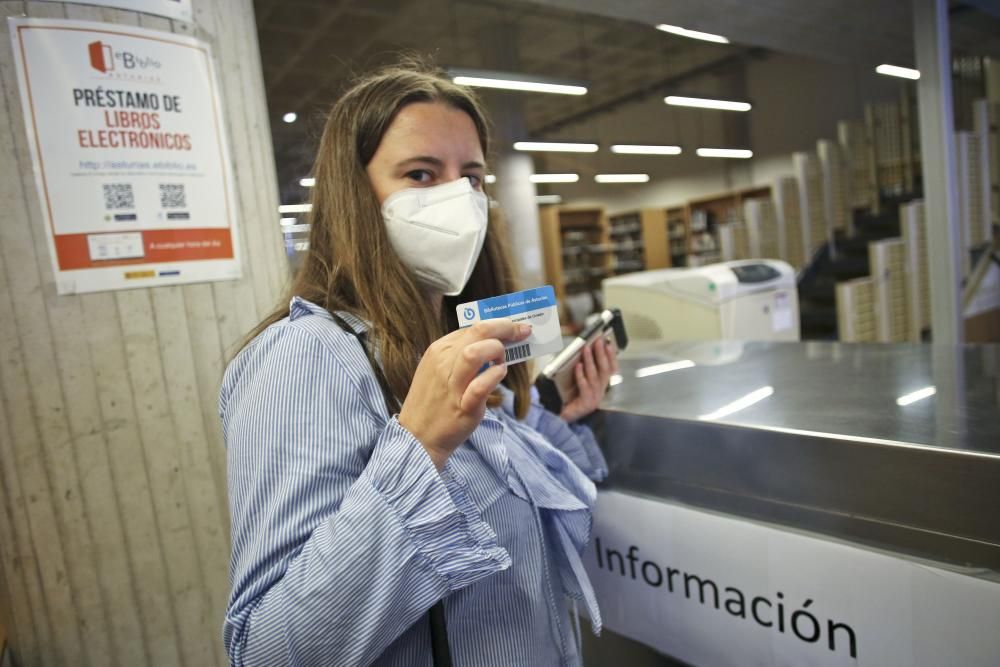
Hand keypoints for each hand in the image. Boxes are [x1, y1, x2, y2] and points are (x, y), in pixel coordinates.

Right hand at [399, 319, 531, 469]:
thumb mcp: (440, 368)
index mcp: (439, 350)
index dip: (498, 324)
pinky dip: (496, 376)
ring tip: (501, 361)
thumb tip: (494, 341)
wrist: (418, 436)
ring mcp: (453, 384)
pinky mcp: (463, 406)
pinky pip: (482, 385)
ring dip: (497, 351)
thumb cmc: (435, 400)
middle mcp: (443, 363)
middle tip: (522, 332)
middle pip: (478, 331)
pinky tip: (500, 375)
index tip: (514, 326)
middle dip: (505, 328)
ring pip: (475, 353)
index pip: (472, 326)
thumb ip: (462, 354)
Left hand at [559, 335, 617, 422]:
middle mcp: (600, 392)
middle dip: (601, 354)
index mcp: (601, 386)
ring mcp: (594, 398)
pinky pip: (584, 387)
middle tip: (598, 341)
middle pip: (604, 370)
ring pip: (594, 377)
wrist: (561, 418)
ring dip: (590, 361)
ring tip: (586, 349)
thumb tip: (584, 351)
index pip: (610, 369)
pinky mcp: (586, 404)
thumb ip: (583, 369)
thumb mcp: (580, 382)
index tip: (608, 343)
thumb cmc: (570, 399)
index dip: (611, 356)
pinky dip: (581, 375)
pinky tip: (578, 366)